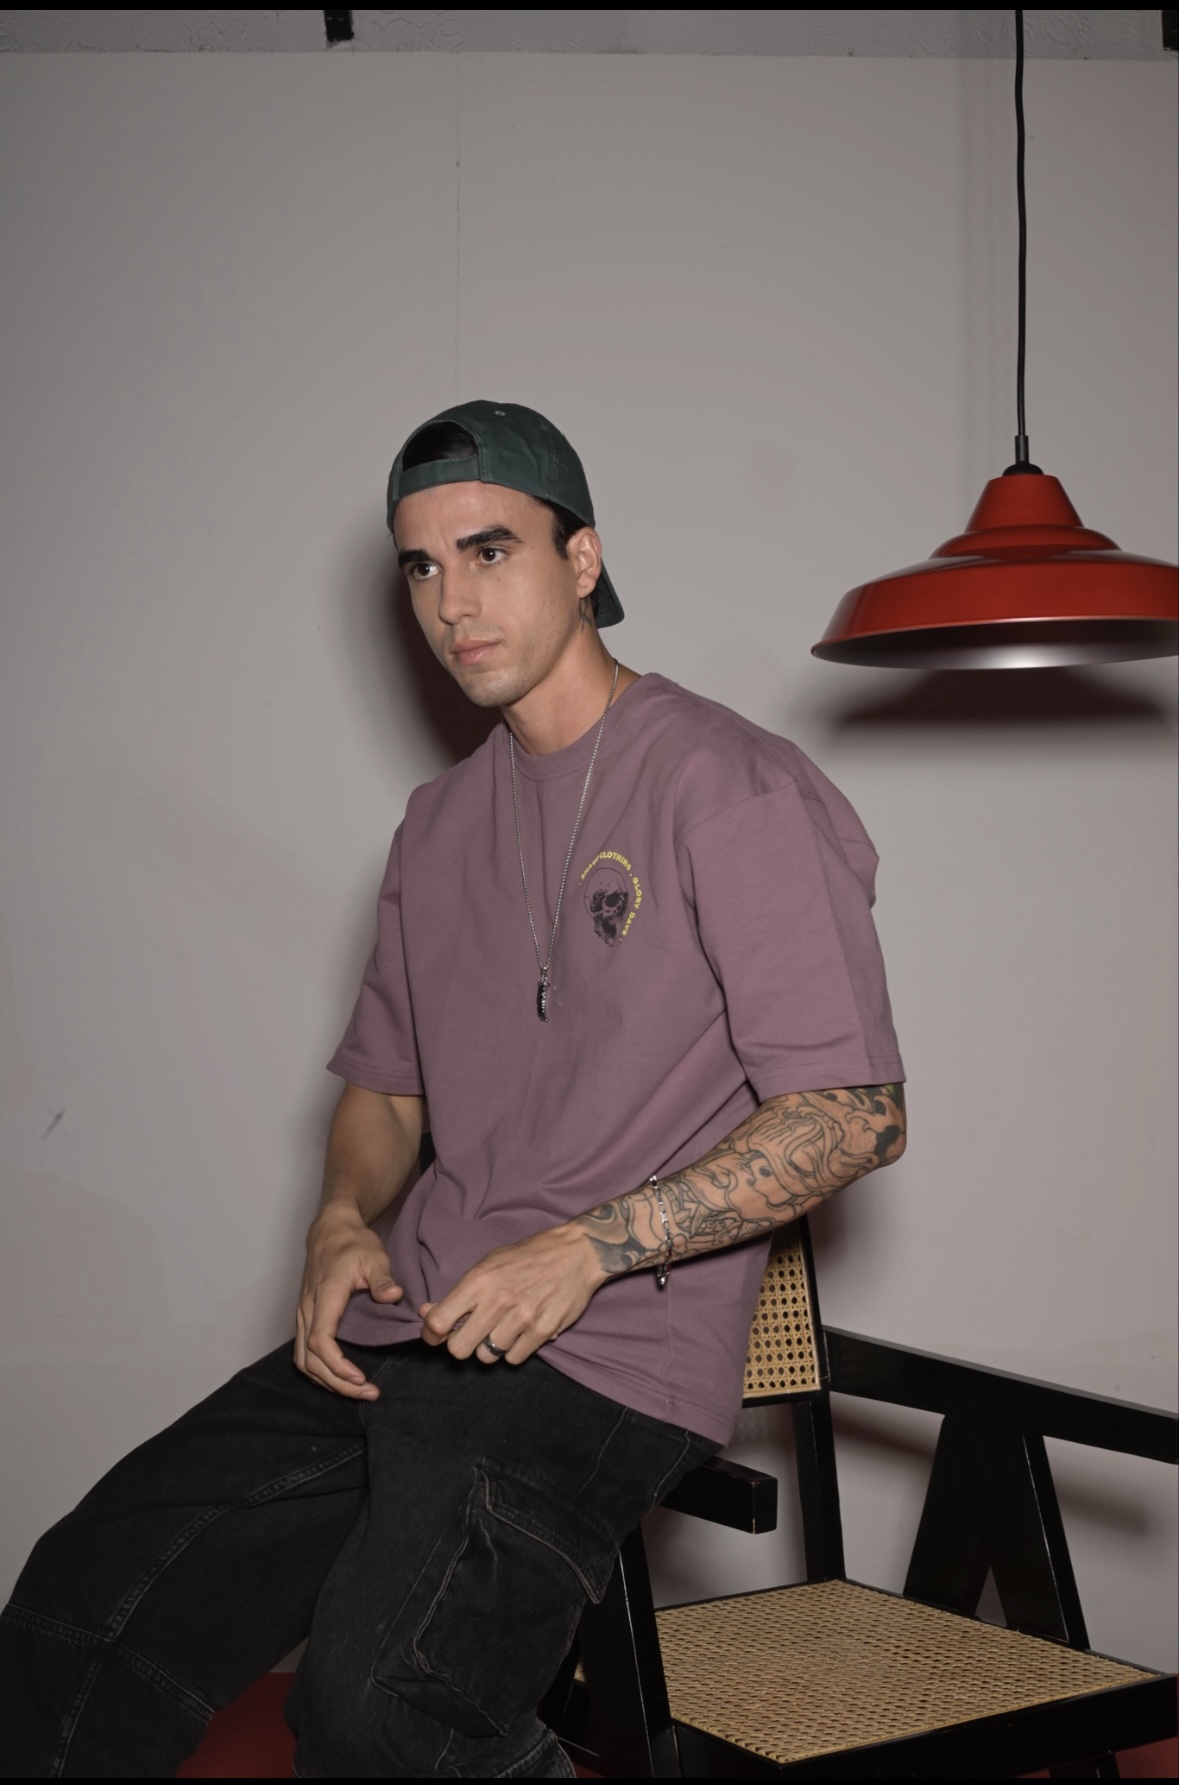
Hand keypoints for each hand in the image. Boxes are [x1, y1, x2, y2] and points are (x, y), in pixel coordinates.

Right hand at [295, 1205, 402, 1398]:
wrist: (331, 1230)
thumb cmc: (352, 1243)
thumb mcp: (374, 1255)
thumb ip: (382, 1278)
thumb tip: (393, 1296)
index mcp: (324, 1297)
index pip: (320, 1341)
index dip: (337, 1366)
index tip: (360, 1379)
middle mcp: (307, 1310)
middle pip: (310, 1360)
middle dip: (337, 1383)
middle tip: (368, 1393)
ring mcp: (302, 1315)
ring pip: (303, 1360)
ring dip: (327, 1381)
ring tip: (356, 1391)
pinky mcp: (304, 1317)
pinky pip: (303, 1353)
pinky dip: (319, 1371)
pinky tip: (339, 1377)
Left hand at [419, 1223, 605, 1365]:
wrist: (576, 1252)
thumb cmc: (527, 1257)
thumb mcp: (488, 1264)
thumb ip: (459, 1293)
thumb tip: (426, 1314)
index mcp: (479, 1280)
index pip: (438, 1321)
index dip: (431, 1334)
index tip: (435, 1336)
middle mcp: (498, 1301)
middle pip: (459, 1349)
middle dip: (460, 1345)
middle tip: (471, 1334)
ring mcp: (522, 1318)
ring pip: (486, 1356)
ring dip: (490, 1346)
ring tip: (503, 1327)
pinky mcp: (543, 1331)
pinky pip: (514, 1358)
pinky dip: (514, 1350)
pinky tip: (521, 1331)